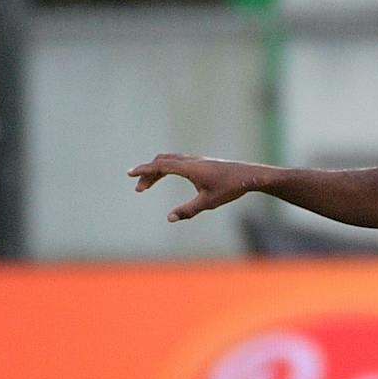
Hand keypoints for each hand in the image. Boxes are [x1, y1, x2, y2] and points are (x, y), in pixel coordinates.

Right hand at [127, 154, 257, 221]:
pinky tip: (164, 177)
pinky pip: (176, 161)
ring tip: (147, 186)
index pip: (161, 166)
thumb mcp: (208, 203)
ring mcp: (195, 160)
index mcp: (189, 168)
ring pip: (168, 160)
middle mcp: (190, 161)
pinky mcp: (200, 162)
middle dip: (147, 174)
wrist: (248, 176)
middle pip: (161, 162)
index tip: (130, 173)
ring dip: (156, 171)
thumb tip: (169, 218)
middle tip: (138, 189)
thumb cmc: (229, 189)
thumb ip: (187, 210)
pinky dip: (165, 168)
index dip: (144, 170)